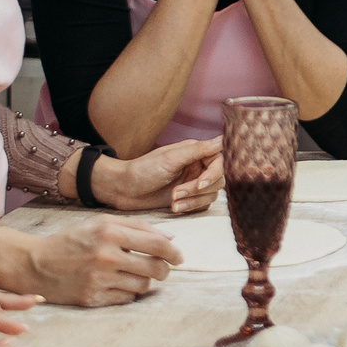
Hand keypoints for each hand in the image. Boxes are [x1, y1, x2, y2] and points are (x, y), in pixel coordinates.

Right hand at [5, 216, 183, 307]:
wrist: (35, 264)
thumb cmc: (72, 241)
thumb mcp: (101, 223)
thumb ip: (137, 226)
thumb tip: (170, 237)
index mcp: (110, 233)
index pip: (158, 245)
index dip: (175, 252)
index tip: (179, 257)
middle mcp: (106, 256)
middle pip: (156, 268)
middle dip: (164, 269)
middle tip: (161, 268)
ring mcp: (99, 280)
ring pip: (144, 286)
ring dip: (145, 281)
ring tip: (134, 274)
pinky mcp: (92, 299)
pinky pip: (127, 299)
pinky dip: (128, 292)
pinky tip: (117, 284)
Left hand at [89, 138, 220, 212]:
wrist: (124, 189)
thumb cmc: (143, 170)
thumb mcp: (171, 158)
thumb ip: (199, 150)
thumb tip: (222, 139)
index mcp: (196, 152)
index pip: (220, 162)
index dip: (213, 174)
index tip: (200, 183)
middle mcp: (198, 166)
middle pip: (218, 180)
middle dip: (198, 190)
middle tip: (177, 193)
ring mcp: (193, 182)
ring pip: (211, 194)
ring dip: (193, 200)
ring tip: (173, 200)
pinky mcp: (189, 198)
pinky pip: (202, 205)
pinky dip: (190, 207)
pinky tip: (174, 207)